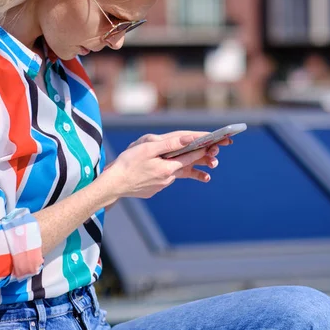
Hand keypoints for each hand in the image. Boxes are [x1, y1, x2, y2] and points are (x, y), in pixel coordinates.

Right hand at [103, 132, 229, 198]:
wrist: (113, 185)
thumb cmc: (127, 164)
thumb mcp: (148, 149)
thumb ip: (169, 144)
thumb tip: (188, 140)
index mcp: (168, 167)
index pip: (190, 156)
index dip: (204, 149)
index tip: (216, 144)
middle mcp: (167, 178)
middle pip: (188, 167)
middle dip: (202, 162)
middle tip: (215, 159)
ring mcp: (161, 185)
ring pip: (177, 173)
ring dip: (187, 170)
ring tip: (205, 174)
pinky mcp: (154, 190)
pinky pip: (165, 179)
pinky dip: (169, 174)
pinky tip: (165, 172)